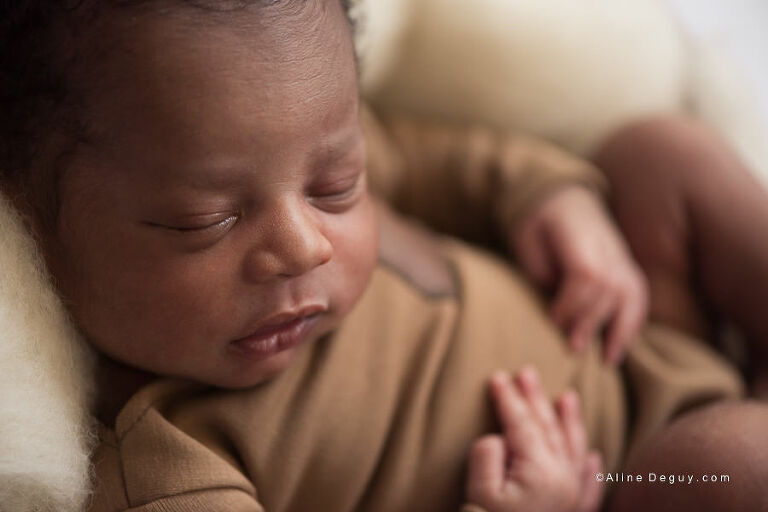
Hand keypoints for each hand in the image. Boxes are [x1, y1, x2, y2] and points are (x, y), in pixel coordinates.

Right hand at [465, 367, 603, 511]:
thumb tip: (498, 439)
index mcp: (541, 472)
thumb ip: (487, 456)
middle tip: (527, 372)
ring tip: (568, 397)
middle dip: (535, 398)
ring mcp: (572, 497)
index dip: (509, 398)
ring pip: (574, 449)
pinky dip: (592, 469)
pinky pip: (589, 486)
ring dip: (570, 421)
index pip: (523, 423)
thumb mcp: (479, 492)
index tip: (498, 376)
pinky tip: (595, 457)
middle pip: (549, 429)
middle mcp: (564, 479)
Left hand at [511, 186, 647, 362]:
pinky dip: (633, 322)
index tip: (553, 320)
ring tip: (607, 358)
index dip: (572, 302)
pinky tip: (621, 345)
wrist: (560, 200)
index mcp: (579, 234)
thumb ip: (544, 273)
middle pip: (610, 287)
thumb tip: (557, 312)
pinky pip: (638, 295)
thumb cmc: (537, 226)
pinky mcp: (627, 266)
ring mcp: (622, 255)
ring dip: (620, 329)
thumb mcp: (528, 243)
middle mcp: (608, 245)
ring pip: (632, 293)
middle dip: (592, 321)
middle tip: (573, 347)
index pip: (587, 273)